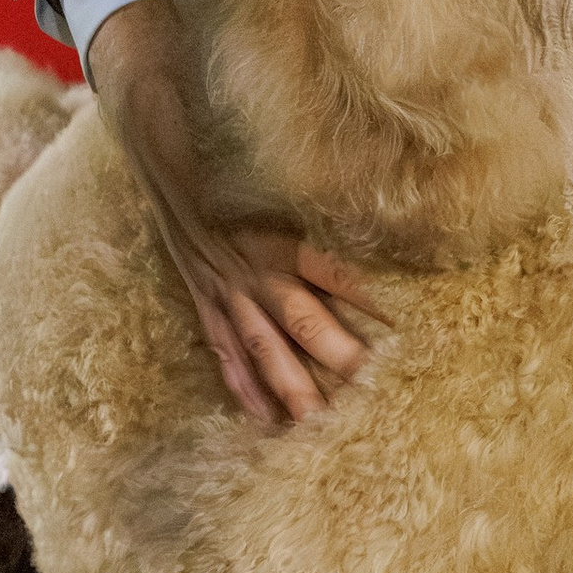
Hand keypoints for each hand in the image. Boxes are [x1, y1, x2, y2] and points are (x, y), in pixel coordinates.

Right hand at [88, 0, 386, 424]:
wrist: (164, 151)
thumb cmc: (233, 157)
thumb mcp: (284, 165)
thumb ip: (330, 180)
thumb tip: (384, 173)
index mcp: (280, 233)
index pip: (336, 272)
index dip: (371, 298)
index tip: (407, 324)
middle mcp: (254, 269)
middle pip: (302, 320)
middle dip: (336, 354)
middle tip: (370, 384)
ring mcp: (224, 290)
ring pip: (263, 346)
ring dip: (290, 385)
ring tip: (318, 420)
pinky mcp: (204, 299)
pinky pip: (225, 350)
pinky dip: (242, 385)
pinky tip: (261, 416)